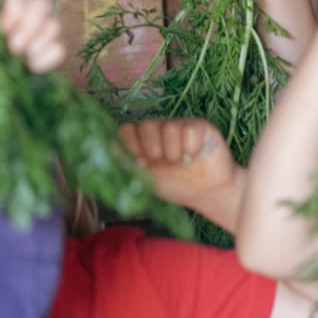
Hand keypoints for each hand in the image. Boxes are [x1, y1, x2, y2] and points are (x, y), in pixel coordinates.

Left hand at [0, 0, 65, 75]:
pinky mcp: (54, 48)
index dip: (14, 5)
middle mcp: (33, 10)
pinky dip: (47, 58)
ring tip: (22, 57)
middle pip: (42, 3)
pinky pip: (59, 49)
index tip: (4, 28)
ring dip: (38, 42)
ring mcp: (47, 28)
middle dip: (29, 25)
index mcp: (11, 2)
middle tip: (14, 46)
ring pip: (54, 25)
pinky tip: (33, 66)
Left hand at [119, 116, 242, 226]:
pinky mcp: (199, 126)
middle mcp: (159, 129)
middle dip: (153, 149)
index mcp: (143, 141)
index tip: (142, 163)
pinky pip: (189, 130)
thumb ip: (128, 166)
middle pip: (146, 125)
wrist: (209, 193)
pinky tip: (195, 155)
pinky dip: (191, 148)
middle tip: (165, 163)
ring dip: (174, 152)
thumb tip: (108, 150)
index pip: (126, 130)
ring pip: (168, 127)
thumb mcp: (147, 180)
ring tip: (182, 162)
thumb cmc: (177, 186)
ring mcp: (179, 125)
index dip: (132, 146)